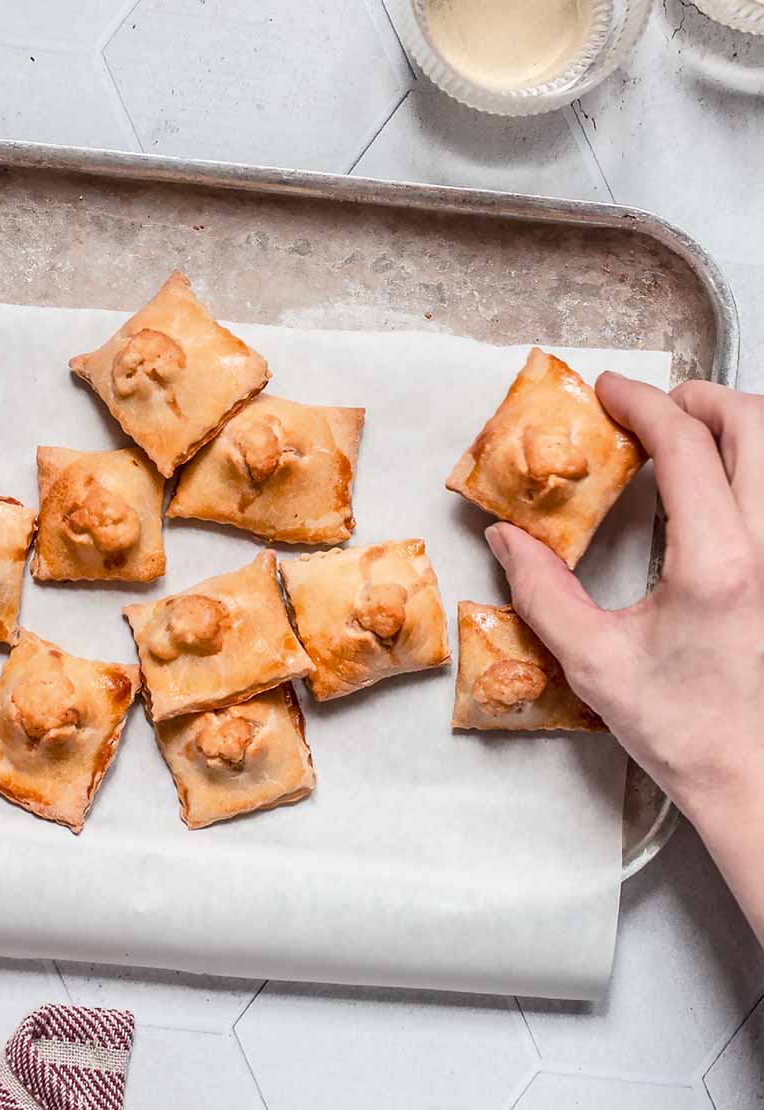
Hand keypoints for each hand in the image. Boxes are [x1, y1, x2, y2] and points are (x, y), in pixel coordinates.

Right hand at [484, 375, 763, 939]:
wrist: (755, 779)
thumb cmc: (681, 729)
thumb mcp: (593, 662)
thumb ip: (542, 592)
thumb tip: (508, 538)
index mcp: (717, 564)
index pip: (688, 446)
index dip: (643, 403)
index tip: (608, 391)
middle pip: (755, 425)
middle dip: (699, 397)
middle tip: (651, 406)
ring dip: (734, 426)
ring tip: (685, 437)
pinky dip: (750, 467)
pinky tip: (718, 489)